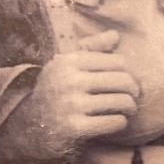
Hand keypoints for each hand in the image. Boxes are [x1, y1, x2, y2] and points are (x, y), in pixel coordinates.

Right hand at [16, 30, 140, 157]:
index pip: (117, 61)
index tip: (127, 81)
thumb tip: (115, 35)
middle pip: (123, 80)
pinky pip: (115, 122)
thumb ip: (91, 48)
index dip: (127, 72)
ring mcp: (71, 105)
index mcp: (69, 61)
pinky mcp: (75, 127)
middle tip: (134, 97)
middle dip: (134, 90)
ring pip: (122, 101)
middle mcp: (69, 80)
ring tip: (129, 110)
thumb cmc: (55, 91)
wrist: (28, 126)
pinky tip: (116, 122)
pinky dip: (121, 122)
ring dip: (130, 107)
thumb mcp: (66, 65)